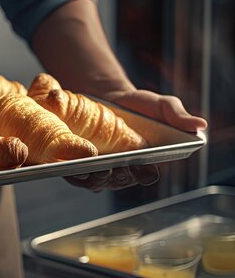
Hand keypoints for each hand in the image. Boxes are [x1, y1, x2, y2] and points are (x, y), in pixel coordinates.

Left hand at [65, 89, 206, 191]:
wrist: (106, 96)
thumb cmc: (139, 105)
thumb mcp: (161, 105)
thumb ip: (178, 116)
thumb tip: (201, 125)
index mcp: (146, 161)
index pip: (146, 176)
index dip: (143, 175)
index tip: (140, 168)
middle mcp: (123, 169)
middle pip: (120, 181)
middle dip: (118, 177)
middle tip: (115, 167)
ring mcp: (101, 168)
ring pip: (98, 181)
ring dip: (96, 178)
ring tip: (95, 167)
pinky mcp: (79, 163)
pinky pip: (76, 175)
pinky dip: (76, 173)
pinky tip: (76, 166)